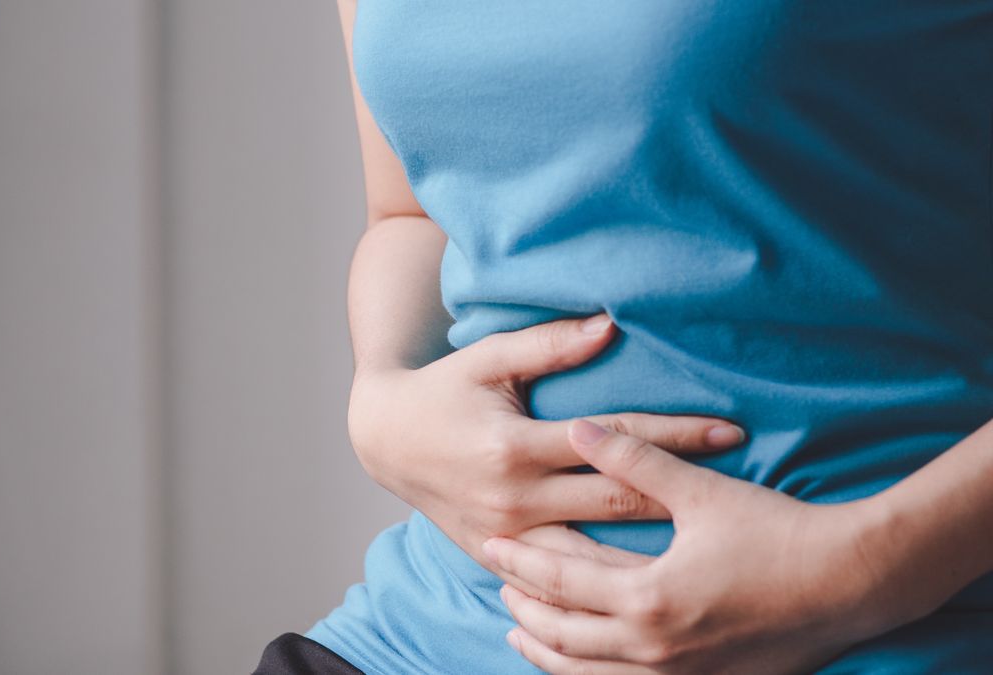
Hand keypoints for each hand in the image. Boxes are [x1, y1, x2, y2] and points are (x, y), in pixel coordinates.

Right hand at [346, 313, 747, 572]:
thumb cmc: (443, 389)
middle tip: (742, 487)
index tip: (730, 430)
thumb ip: (550, 345)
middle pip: (617, 502)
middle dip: (682, 493)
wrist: (384, 438)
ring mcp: (504, 535)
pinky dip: (600, 581)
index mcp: (514, 447)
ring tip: (705, 550)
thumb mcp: (489, 358)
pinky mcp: (494, 554)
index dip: (676, 436)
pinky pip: (557, 576)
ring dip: (651, 552)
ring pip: (593, 556)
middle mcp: (513, 499)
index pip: (615, 442)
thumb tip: (610, 326)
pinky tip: (644, 584)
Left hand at [483, 418, 916, 673]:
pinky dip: (591, 674)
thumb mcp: (701, 491)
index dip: (519, 562)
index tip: (489, 546)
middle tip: (497, 585)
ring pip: (589, 674)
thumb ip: (633, 459)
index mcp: (647, 597)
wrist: (853, 585)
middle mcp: (655, 647)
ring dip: (549, 653)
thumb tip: (579, 426)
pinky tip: (582, 662)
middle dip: (524, 610)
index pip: (559, 581)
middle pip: (564, 636)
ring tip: (521, 633)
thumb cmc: (778, 532)